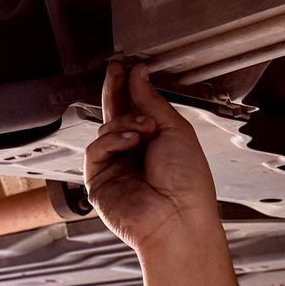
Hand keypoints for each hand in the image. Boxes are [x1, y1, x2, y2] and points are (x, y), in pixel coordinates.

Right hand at [85, 61, 220, 255]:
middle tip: (115, 70)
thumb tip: (138, 75)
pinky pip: (96, 148)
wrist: (178, 218)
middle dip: (115, 90)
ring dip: (125, 122)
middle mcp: (134, 153)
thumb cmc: (187, 183)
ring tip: (145, 129)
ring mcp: (116, 167)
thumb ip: (151, 101)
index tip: (127, 67)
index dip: (129, 87)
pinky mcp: (99, 180)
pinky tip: (131, 141)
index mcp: (156, 142)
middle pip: (116, 114)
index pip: (136, 108)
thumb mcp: (175, 130)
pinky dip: (113, 140)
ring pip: (105, 128)